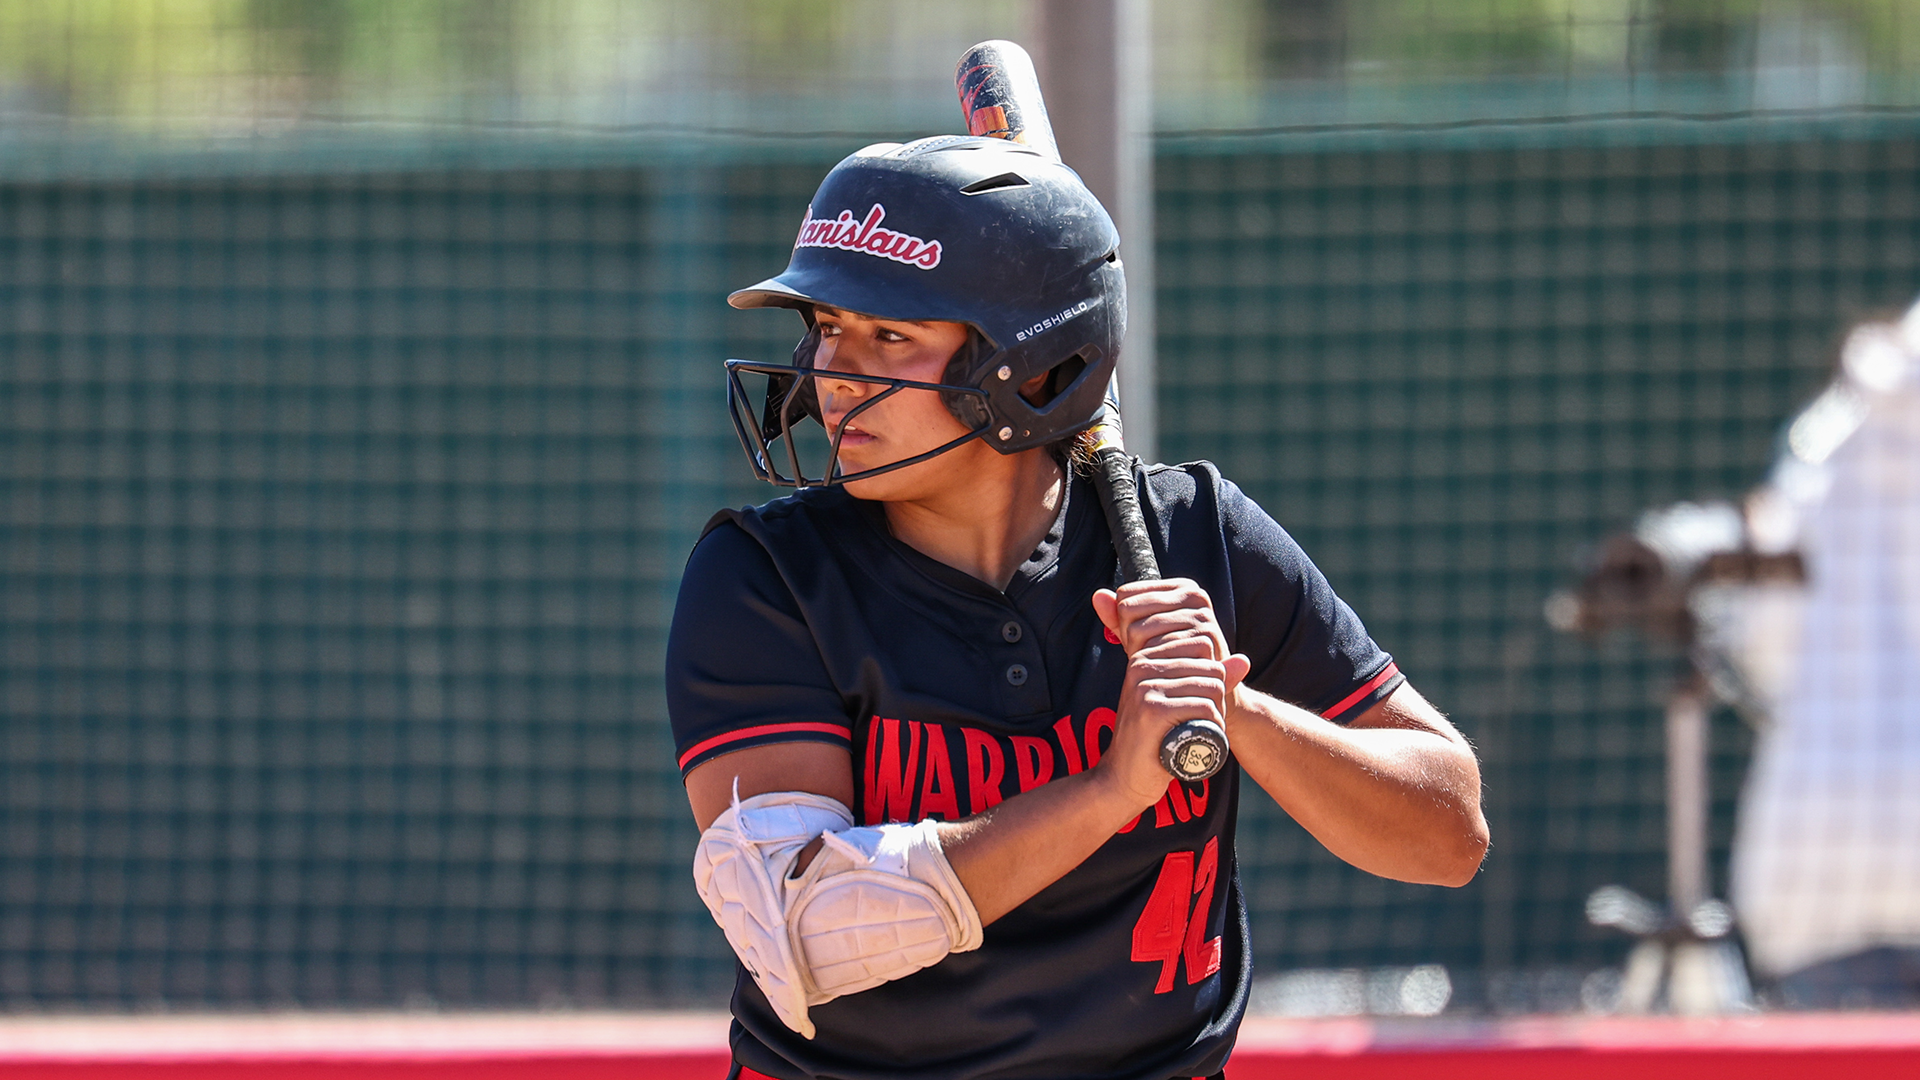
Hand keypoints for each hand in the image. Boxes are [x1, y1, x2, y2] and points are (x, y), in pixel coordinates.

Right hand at [1089, 580, 1251, 807]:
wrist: (1122, 777)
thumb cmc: (1153, 739)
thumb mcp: (1177, 700)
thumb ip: (1208, 677)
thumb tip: (1244, 660)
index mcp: (1145, 657)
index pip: (1203, 647)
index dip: (1212, 678)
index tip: (1195, 703)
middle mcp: (1142, 666)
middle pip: (1211, 669)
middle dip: (1217, 699)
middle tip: (1200, 724)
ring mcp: (1145, 688)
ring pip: (1211, 689)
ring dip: (1216, 716)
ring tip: (1198, 733)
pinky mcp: (1152, 711)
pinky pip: (1204, 708)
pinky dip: (1212, 727)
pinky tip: (1198, 741)